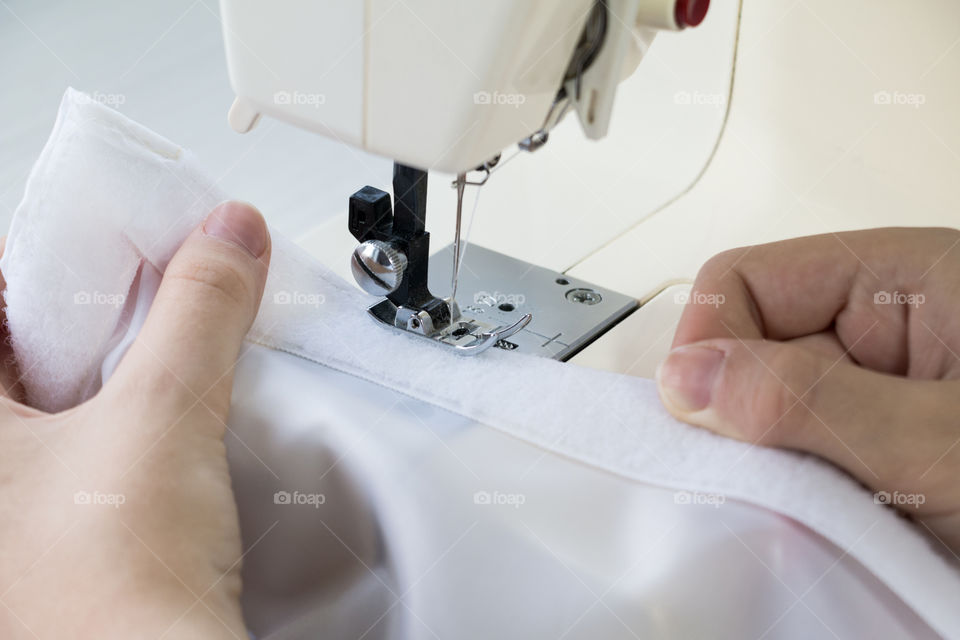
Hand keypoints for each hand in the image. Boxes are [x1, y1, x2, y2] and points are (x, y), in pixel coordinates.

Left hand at [0, 202, 269, 638]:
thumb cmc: (112, 593)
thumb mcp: (164, 416)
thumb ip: (198, 313)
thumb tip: (227, 237)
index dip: (49, 264)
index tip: (111, 244)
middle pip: (28, 351)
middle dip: (97, 312)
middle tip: (156, 287)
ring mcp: (16, 513)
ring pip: (65, 400)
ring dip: (124, 365)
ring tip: (179, 343)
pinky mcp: (64, 537)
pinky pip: (95, 447)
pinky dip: (138, 416)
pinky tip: (183, 414)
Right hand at [656, 227, 959, 553]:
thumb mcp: (939, 438)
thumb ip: (811, 401)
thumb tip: (687, 376)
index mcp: (902, 280)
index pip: (745, 282)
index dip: (709, 346)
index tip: (707, 417)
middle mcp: (884, 330)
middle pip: (746, 349)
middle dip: (743, 419)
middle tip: (776, 476)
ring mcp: (877, 394)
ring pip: (763, 413)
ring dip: (776, 467)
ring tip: (829, 509)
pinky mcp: (875, 451)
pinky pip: (795, 460)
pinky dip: (797, 498)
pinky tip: (836, 523)